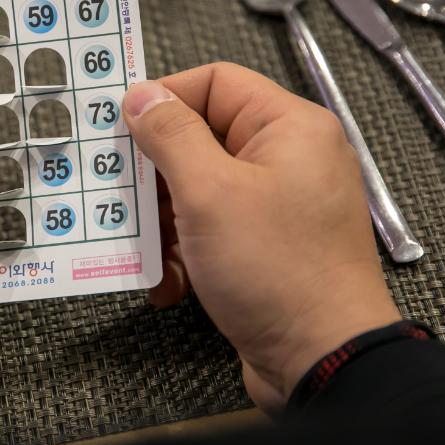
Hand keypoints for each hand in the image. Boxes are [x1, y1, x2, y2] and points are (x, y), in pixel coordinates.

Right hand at [124, 63, 399, 413]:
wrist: (323, 361)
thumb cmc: (279, 271)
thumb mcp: (208, 193)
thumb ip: (171, 135)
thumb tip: (142, 95)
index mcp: (290, 128)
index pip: (216, 83)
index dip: (165, 98)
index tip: (121, 126)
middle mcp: (291, 160)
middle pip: (203, 140)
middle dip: (157, 175)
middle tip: (123, 195)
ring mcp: (281, 206)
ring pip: (202, 191)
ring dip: (165, 223)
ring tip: (149, 251)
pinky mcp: (269, 248)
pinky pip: (214, 233)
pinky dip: (186, 254)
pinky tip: (170, 283)